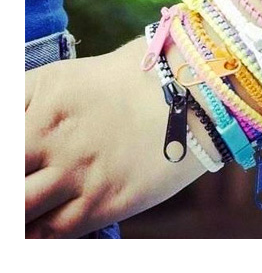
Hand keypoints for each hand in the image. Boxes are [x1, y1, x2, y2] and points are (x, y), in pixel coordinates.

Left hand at [25, 37, 204, 237]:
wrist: (195, 95)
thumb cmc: (141, 77)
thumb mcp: (75, 75)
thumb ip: (33, 100)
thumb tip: (17, 127)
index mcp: (43, 93)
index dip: (7, 152)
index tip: (19, 160)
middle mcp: (50, 133)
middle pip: (5, 178)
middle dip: (11, 182)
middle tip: (25, 181)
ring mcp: (75, 170)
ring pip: (18, 209)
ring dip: (21, 208)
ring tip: (32, 203)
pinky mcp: (103, 201)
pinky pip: (51, 232)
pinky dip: (37, 233)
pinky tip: (40, 224)